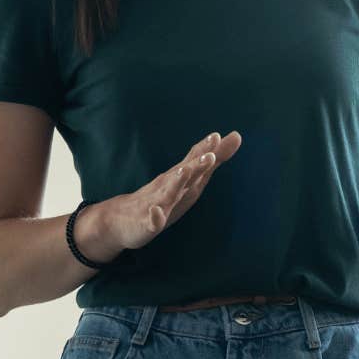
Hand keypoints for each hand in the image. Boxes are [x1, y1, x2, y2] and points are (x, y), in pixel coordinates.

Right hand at [80, 132, 241, 259]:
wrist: (121, 220)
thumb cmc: (161, 197)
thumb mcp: (189, 179)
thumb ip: (212, 159)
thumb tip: (237, 135)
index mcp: (179, 178)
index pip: (193, 160)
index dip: (205, 149)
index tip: (217, 136)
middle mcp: (167, 186)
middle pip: (184, 173)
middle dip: (196, 164)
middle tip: (210, 154)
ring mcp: (155, 204)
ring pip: (167, 193)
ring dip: (176, 182)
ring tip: (185, 172)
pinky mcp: (147, 223)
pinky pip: (152, 220)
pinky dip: (154, 217)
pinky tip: (156, 213)